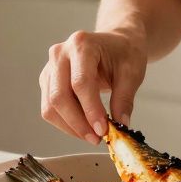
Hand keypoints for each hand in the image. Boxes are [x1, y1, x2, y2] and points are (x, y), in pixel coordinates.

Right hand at [39, 30, 146, 144]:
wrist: (115, 43)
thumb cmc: (124, 53)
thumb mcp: (132, 73)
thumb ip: (125, 99)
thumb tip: (120, 126)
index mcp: (82, 44)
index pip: (80, 83)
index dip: (90, 110)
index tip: (103, 130)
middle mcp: (60, 54)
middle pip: (60, 96)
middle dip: (78, 123)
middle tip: (97, 138)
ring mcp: (50, 68)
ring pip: (50, 106)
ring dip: (70, 127)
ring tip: (92, 136)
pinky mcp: (48, 81)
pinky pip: (50, 108)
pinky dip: (66, 123)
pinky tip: (84, 128)